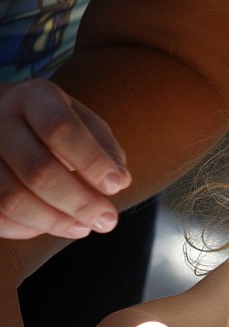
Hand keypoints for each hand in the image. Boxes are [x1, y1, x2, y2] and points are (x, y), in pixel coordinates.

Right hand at [0, 80, 131, 239]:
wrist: (0, 117)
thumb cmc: (52, 124)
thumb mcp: (83, 121)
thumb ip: (105, 148)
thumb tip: (119, 181)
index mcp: (35, 98)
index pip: (60, 129)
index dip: (92, 162)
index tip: (115, 186)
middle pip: (37, 169)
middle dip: (79, 202)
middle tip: (106, 221)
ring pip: (11, 197)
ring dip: (54, 221)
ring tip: (83, 227)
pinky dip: (25, 228)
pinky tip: (49, 226)